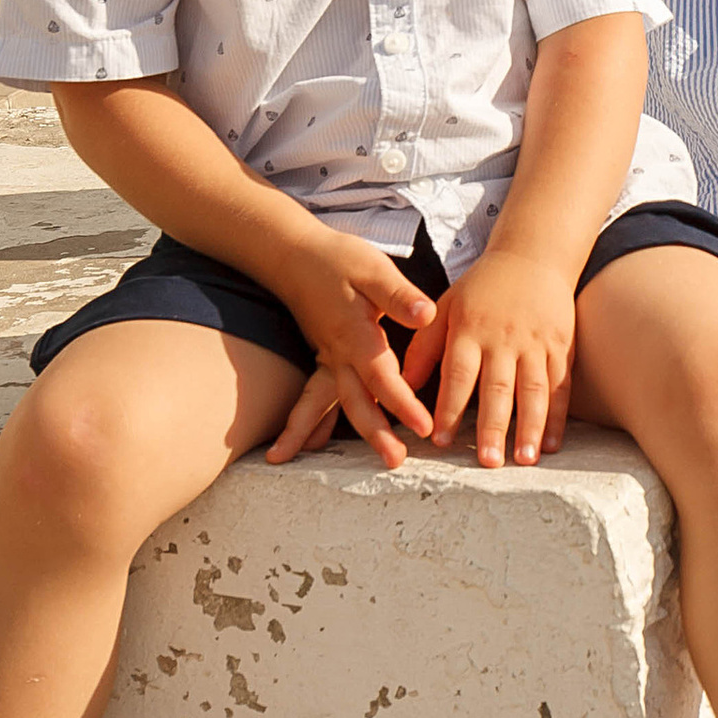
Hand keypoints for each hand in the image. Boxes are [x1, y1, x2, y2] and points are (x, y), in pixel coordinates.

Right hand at [263, 231, 442, 468]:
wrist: (293, 254)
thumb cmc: (337, 259)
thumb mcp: (374, 268)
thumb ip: (399, 295)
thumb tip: (425, 315)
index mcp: (357, 336)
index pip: (384, 379)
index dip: (404, 405)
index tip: (424, 428)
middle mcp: (339, 354)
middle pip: (356, 403)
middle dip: (375, 435)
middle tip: (394, 462)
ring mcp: (327, 357)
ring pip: (331, 404)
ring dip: (334, 435)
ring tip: (336, 460)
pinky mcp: (323, 355)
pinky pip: (318, 395)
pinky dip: (313, 420)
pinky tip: (311, 443)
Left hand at [403, 245, 577, 468]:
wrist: (532, 256)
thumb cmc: (482, 288)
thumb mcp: (445, 307)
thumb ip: (424, 347)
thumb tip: (403, 387)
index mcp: (470, 329)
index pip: (458, 374)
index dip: (449, 408)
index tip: (441, 441)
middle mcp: (503, 338)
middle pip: (498, 388)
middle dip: (493, 427)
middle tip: (487, 462)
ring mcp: (535, 342)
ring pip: (534, 390)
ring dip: (529, 427)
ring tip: (524, 460)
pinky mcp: (561, 345)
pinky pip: (560, 384)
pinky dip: (557, 416)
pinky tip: (550, 443)